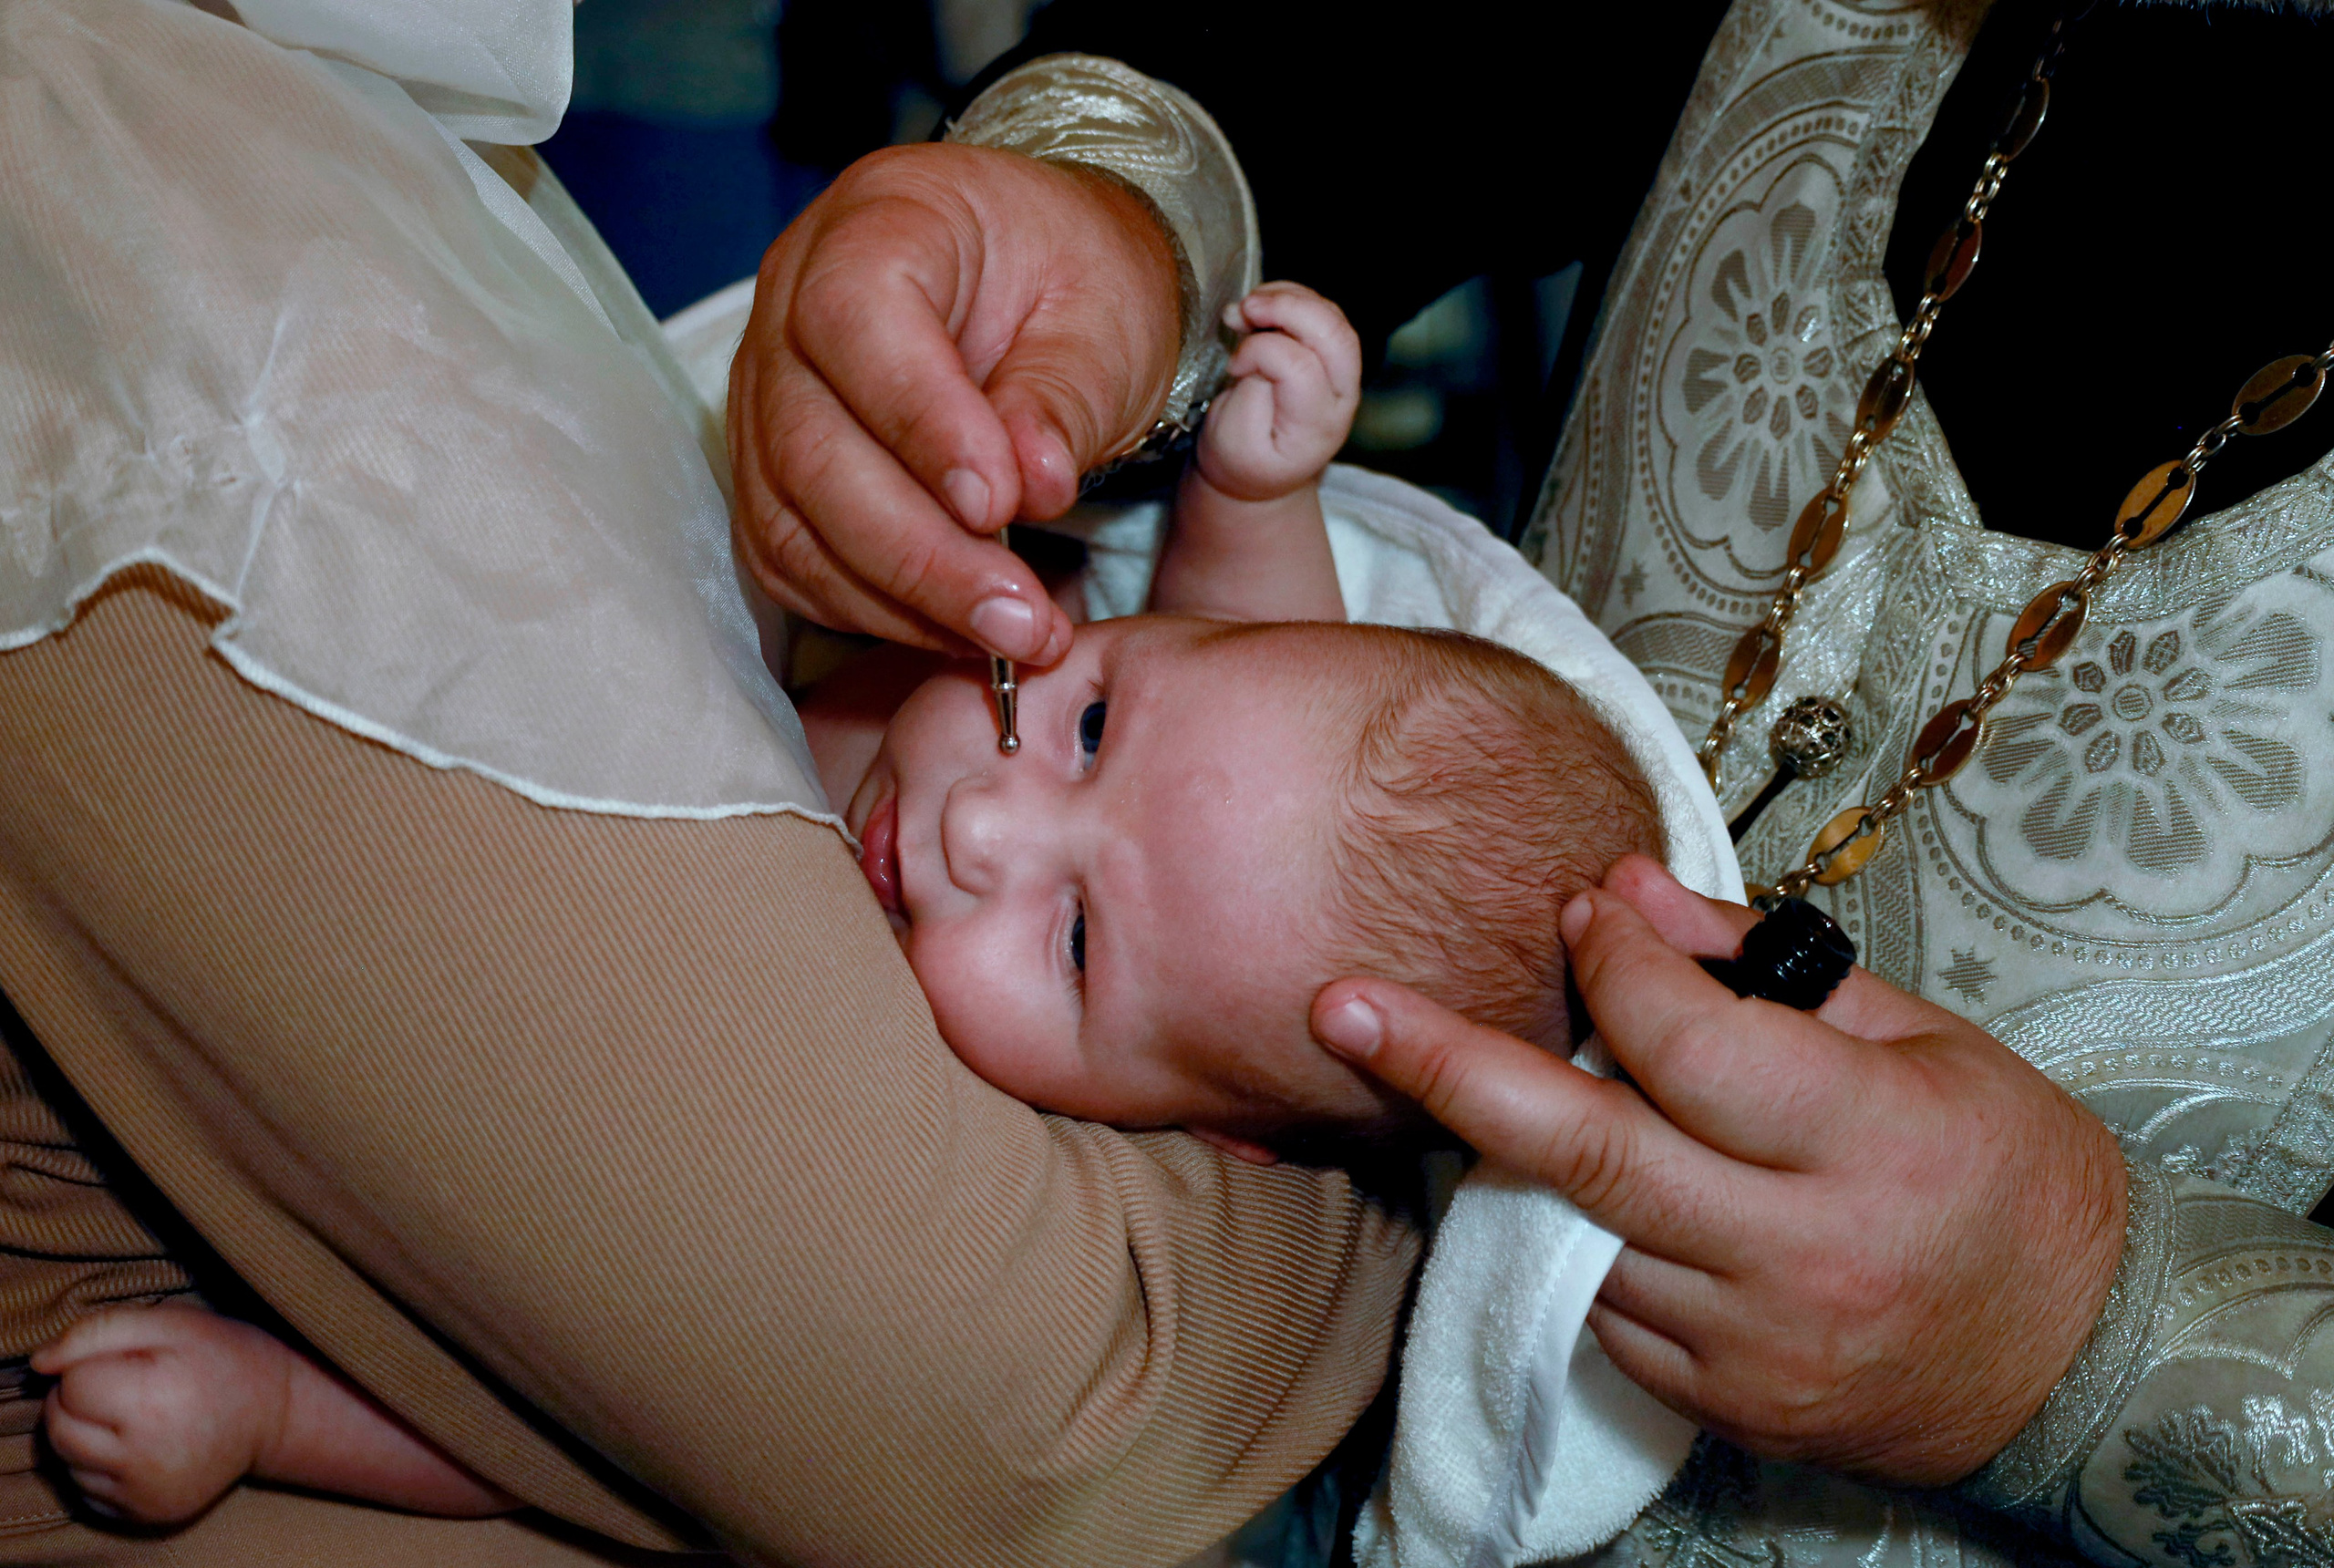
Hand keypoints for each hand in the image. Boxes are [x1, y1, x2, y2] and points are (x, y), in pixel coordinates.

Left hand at [34, 1304, 284, 1522]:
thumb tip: (39, 1363)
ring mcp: (145, 1492)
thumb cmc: (224, 1357)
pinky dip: (97, 1466)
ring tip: (127, 1413)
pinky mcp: (145, 1514)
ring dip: (82, 1433)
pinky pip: (86, 1491)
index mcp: (154, 1400)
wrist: (277, 1413)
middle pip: (59, 1428)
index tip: (129, 1360)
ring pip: (67, 1461)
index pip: (71, 1385)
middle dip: (76, 1400)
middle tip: (119, 1384)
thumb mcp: (173, 1322)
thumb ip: (98, 1331)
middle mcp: (146, 1456)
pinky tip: (134, 1446)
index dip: (91, 1364)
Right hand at [728, 144, 1182, 662]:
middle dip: (920, 551)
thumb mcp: (1106, 312)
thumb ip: (1063, 393)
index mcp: (878, 222)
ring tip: (1009, 638)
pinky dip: (870, 609)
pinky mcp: (773, 470)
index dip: (920, 422)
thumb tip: (1031, 486)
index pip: (854, 319)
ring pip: (791, 518)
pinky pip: (791, 559)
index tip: (1000, 504)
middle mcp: (792, 301)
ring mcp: (768, 390)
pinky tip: (958, 631)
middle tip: (1022, 619)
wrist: (1041, 280)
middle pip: (812, 445)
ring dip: (899, 599)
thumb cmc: (1074, 276)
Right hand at [1192, 282, 1362, 501]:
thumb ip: (1251, 394)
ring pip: (1331, 316)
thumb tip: (1260, 347)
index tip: (1233, 368)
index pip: (1302, 368)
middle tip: (1245, 307)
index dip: (1260, 352)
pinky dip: (1290, 297)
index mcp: (1316, 427)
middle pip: (1334, 334)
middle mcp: (1341, 397)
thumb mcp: (1232, 440)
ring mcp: (1342, 374)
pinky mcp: (1332, 356)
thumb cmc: (1242, 459)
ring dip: (1288, 298)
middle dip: (1288, 307)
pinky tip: (1260, 307)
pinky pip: (1322, 311)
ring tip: (1247, 308)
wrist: (1260, 472)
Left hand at [1308, 855, 2127, 1485]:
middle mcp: (1803, 1254)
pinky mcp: (1722, 1407)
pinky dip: (1568, 1237)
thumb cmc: (2011, 1177)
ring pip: (1575, 1235)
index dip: (1615, 965)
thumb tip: (1626, 890)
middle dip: (1445, 1068)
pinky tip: (1574, 1183)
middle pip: (1588, 1151)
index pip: (1692, 1045)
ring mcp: (1753, 1345)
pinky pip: (1600, 1309)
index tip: (1578, 910)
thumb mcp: (1923, 1038)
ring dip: (1505, 1148)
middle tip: (1339, 1004)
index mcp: (1874, 1143)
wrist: (2080, 1364)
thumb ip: (1763, 969)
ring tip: (1454, 1074)